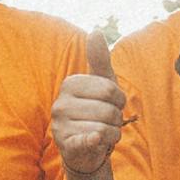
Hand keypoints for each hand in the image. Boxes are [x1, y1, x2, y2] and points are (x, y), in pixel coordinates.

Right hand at [47, 26, 125, 169]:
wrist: (86, 148)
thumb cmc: (96, 111)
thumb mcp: (102, 83)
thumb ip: (99, 59)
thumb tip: (95, 31)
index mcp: (70, 84)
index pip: (109, 89)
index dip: (119, 100)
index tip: (111, 104)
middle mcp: (60, 103)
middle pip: (108, 110)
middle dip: (116, 119)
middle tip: (107, 122)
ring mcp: (60, 125)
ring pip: (104, 128)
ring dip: (112, 134)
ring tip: (102, 133)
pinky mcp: (66, 145)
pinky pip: (86, 140)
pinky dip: (94, 141)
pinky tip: (94, 139)